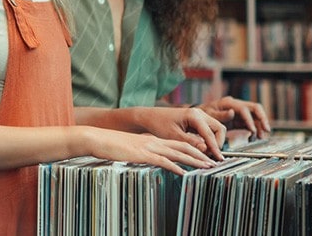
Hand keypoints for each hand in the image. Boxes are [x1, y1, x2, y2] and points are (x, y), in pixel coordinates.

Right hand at [82, 127, 218, 175]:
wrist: (98, 138)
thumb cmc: (113, 145)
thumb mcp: (133, 147)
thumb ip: (145, 152)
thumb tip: (154, 159)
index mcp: (154, 140)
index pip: (179, 143)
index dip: (194, 150)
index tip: (205, 157)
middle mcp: (155, 141)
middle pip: (183, 146)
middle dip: (200, 155)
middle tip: (213, 162)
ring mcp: (149, 147)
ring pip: (177, 153)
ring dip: (193, 160)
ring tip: (205, 167)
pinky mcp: (142, 154)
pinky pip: (162, 161)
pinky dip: (174, 167)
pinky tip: (183, 172)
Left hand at [133, 107, 225, 159]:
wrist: (150, 117)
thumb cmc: (159, 124)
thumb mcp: (174, 136)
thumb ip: (191, 143)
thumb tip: (206, 150)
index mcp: (194, 115)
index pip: (210, 133)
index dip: (215, 148)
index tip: (219, 159)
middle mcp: (199, 113)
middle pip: (219, 129)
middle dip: (218, 143)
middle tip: (211, 156)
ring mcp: (199, 116)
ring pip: (215, 129)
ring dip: (214, 141)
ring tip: (205, 153)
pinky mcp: (197, 120)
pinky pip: (208, 130)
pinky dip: (208, 139)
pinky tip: (202, 148)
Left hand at [196, 96, 271, 139]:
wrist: (199, 117)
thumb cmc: (203, 115)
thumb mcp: (208, 115)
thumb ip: (220, 115)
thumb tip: (231, 113)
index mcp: (228, 103)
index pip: (244, 109)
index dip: (249, 120)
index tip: (253, 131)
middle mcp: (236, 105)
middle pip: (255, 108)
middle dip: (263, 118)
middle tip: (267, 130)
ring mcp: (239, 112)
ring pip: (256, 116)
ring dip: (260, 126)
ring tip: (260, 137)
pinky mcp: (240, 119)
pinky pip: (252, 123)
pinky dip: (254, 130)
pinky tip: (253, 138)